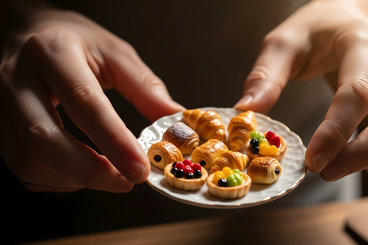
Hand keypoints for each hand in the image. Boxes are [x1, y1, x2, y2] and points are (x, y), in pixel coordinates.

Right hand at [0, 8, 183, 191]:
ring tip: (110, 175)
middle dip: (90, 171)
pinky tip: (82, 170)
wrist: (25, 33)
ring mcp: (1, 106)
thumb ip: (144, 86)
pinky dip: (58, 179)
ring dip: (75, 178)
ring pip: (29, 159)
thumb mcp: (114, 52)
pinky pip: (23, 168)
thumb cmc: (74, 42)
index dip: (113, 140)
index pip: (83, 102)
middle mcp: (17, 79)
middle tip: (126, 181)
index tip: (140, 168)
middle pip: (45, 139)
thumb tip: (174, 119)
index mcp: (53, 53)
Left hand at [235, 0, 367, 179]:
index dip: (336, 133)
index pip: (358, 93)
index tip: (313, 161)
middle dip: (365, 154)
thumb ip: (266, 75)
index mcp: (362, 43)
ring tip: (348, 165)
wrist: (349, 18)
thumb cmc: (316, 31)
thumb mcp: (284, 42)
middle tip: (327, 171)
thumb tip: (246, 111)